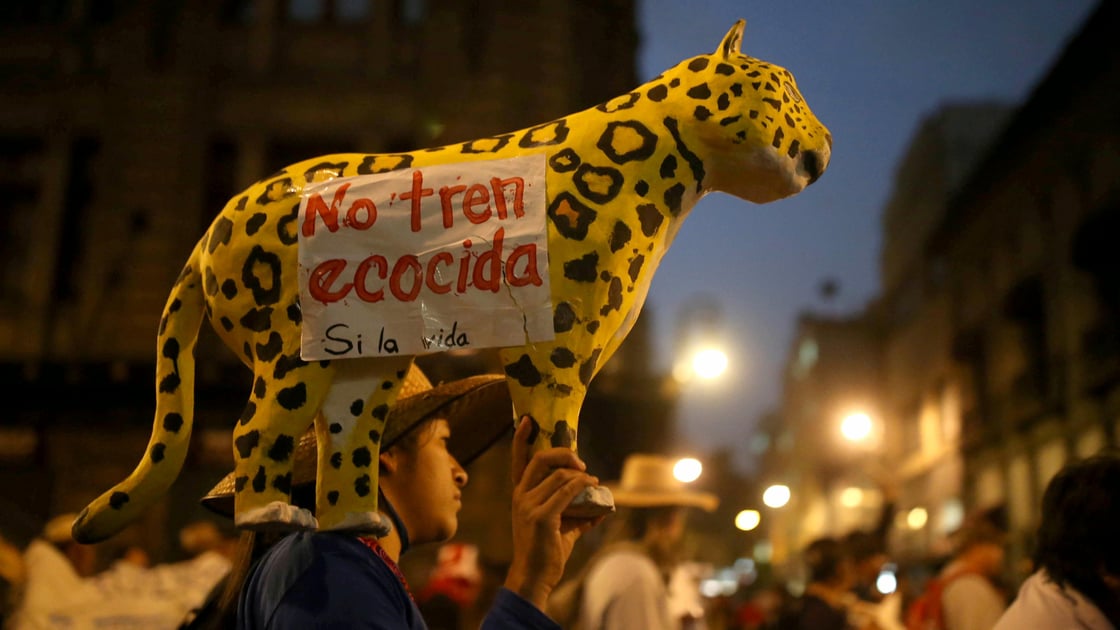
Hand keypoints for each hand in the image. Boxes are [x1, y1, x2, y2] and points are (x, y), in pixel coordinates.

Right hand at [504, 416, 603, 608]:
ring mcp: (528, 505)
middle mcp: (520, 496)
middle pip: (540, 459)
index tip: (527, 419)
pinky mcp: (541, 517)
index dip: (521, 438)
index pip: (517, 460)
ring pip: (560, 476)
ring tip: (593, 482)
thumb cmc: (546, 551)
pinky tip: (593, 487)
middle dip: (563, 453)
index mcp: (520, 494)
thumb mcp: (560, 525)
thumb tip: (602, 506)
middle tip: (580, 463)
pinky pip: (567, 491)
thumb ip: (577, 512)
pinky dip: (583, 485)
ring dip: (581, 475)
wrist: (534, 575)